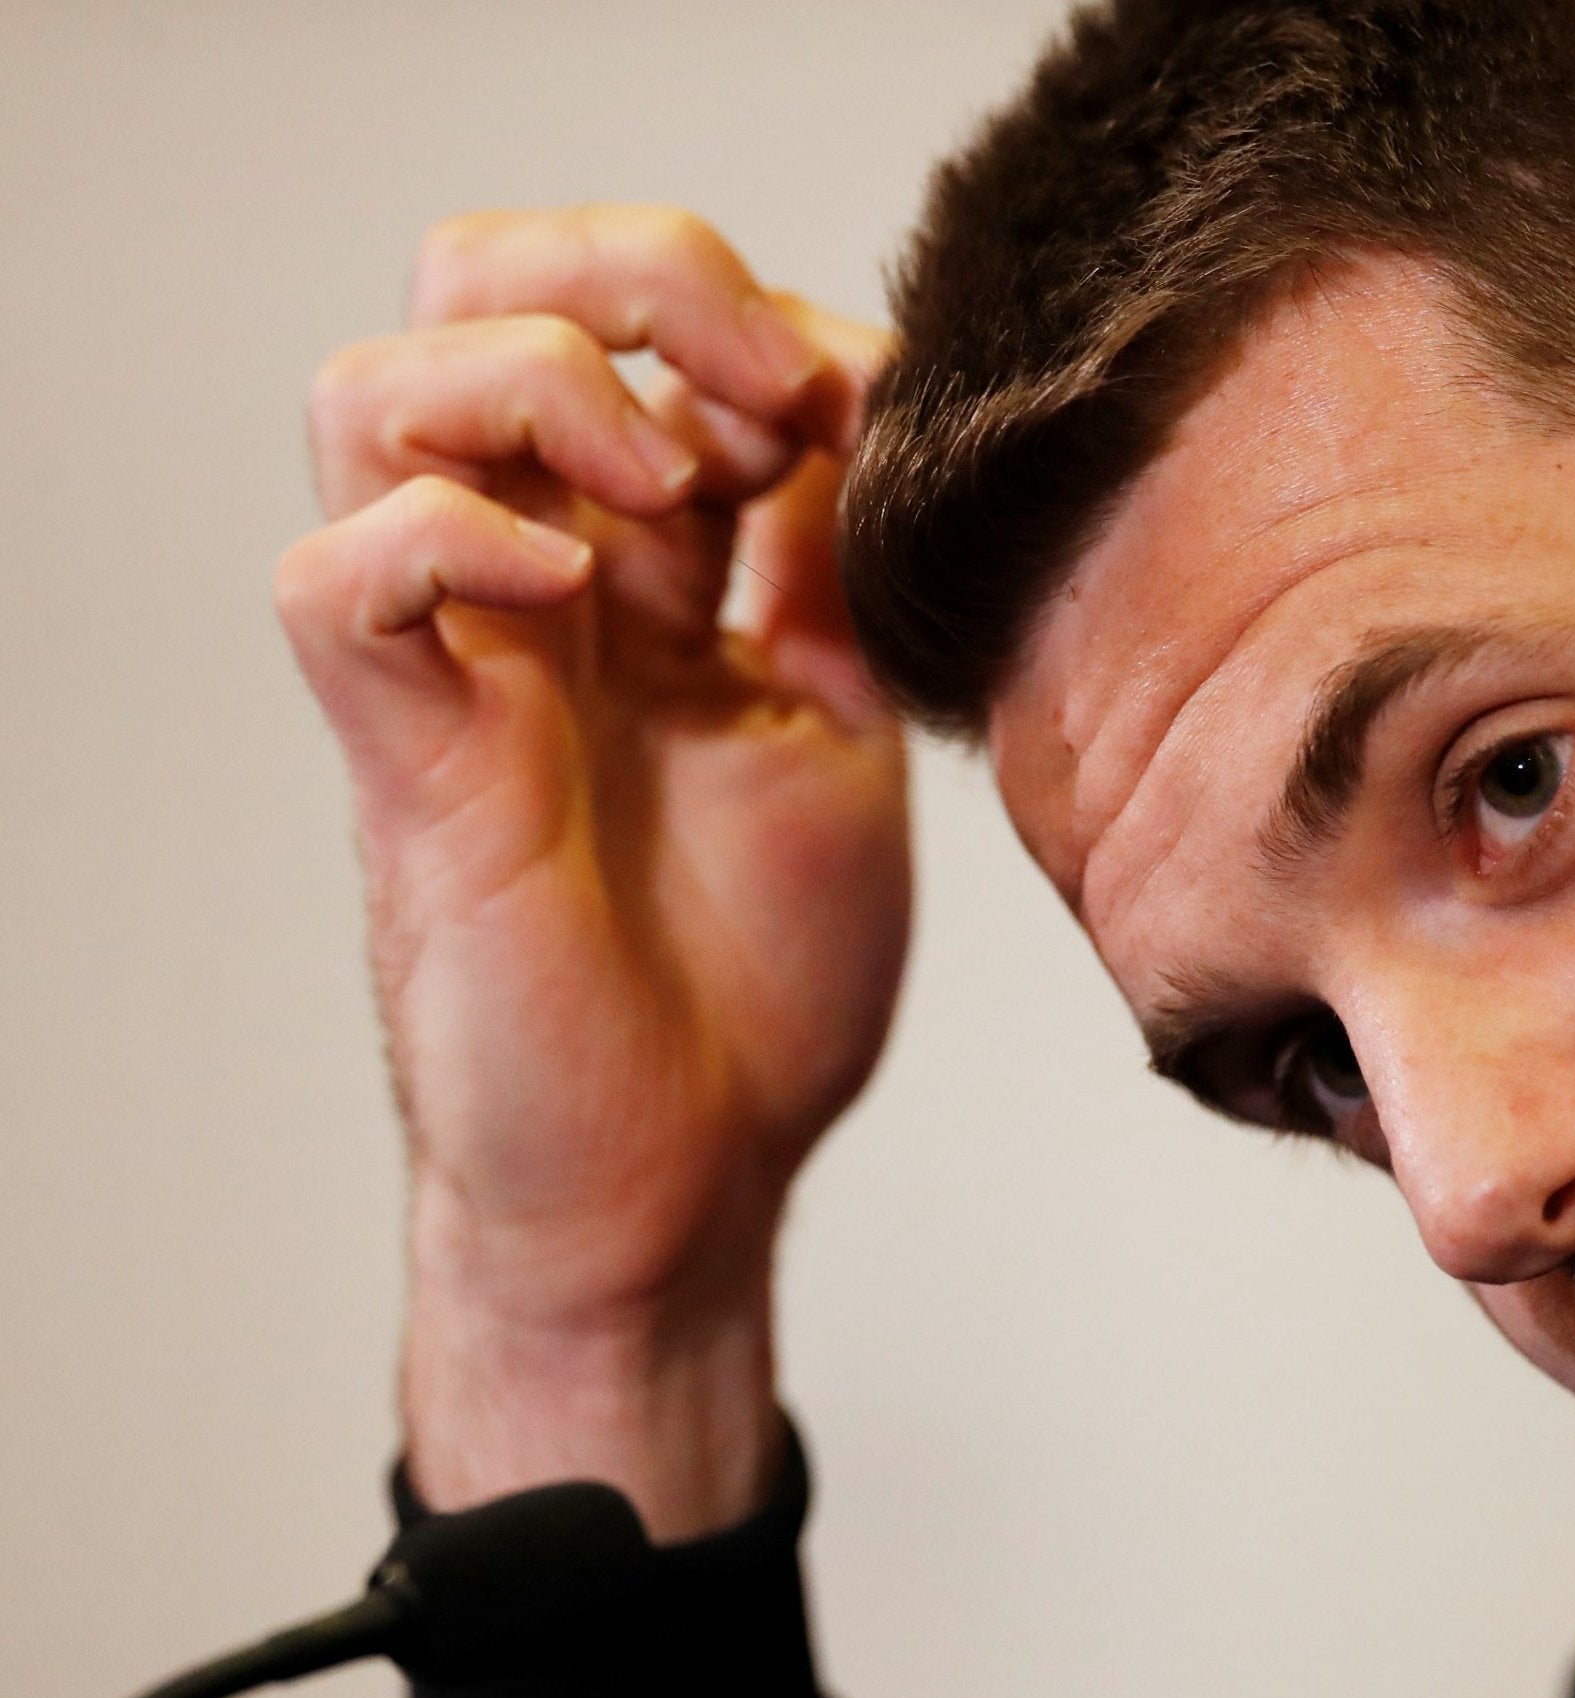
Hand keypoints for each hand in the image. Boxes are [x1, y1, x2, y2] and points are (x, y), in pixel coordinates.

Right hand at [277, 207, 910, 1537]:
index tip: (874, 415)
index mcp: (646, 577)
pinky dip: (447, 538)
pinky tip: (577, 601)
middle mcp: (535, 589)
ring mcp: (460, 664)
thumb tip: (862, 404)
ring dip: (531, 384)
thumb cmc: (756, 983)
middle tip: (751, 384)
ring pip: (364, 392)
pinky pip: (335, 580)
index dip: (758, 321)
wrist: (690, 1176)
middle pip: (470, 294)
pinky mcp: (411, 761)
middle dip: (620, 278)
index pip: (633, 331)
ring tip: (663, 486)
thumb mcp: (833, 734)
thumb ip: (825, 577)